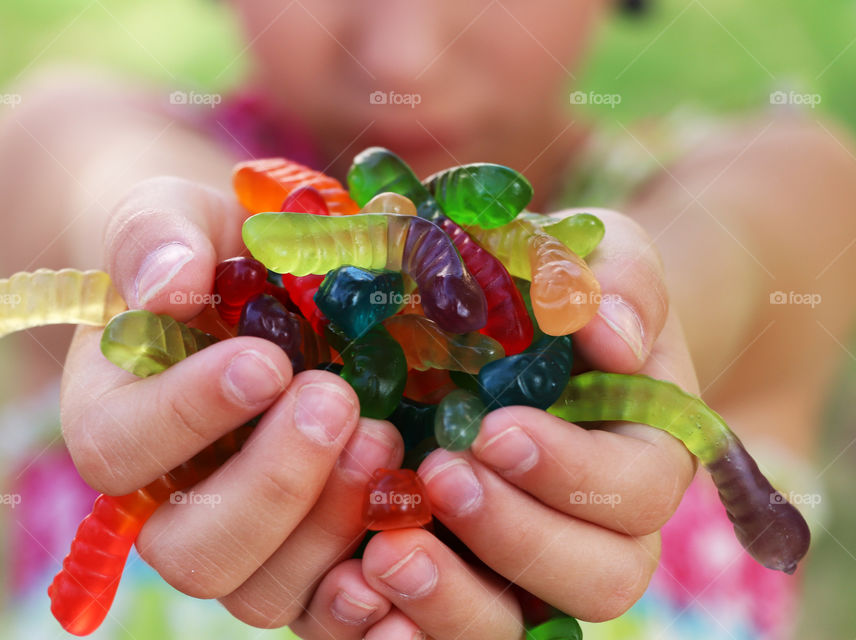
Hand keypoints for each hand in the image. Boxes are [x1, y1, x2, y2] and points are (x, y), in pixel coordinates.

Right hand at [60, 176, 404, 626]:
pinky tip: (409, 537)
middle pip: (192, 551)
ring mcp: (243, 535)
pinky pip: (325, 606)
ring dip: (330, 524)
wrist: (262, 280)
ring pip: (263, 591)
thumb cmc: (209, 245)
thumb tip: (167, 286)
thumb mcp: (174, 212)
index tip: (265, 360)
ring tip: (384, 435)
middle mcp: (170, 497)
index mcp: (117, 418)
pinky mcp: (308, 551)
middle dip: (273, 485)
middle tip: (337, 400)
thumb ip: (155, 237)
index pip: (118, 449)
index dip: (188, 416)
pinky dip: (367, 592)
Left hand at [289, 209, 699, 638]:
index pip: (636, 493)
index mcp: (639, 456)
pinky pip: (441, 633)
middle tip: (440, 475)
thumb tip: (609, 331)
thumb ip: (614, 279)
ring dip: (456, 600)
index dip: (573, 474)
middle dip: (517, 536)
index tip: (495, 429)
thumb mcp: (592, 255)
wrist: (502, 324)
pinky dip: (405, 629)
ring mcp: (523, 567)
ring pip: (516, 626)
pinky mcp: (458, 581)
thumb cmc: (553, 291)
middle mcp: (596, 530)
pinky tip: (356, 588)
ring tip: (384, 551)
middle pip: (596, 579)